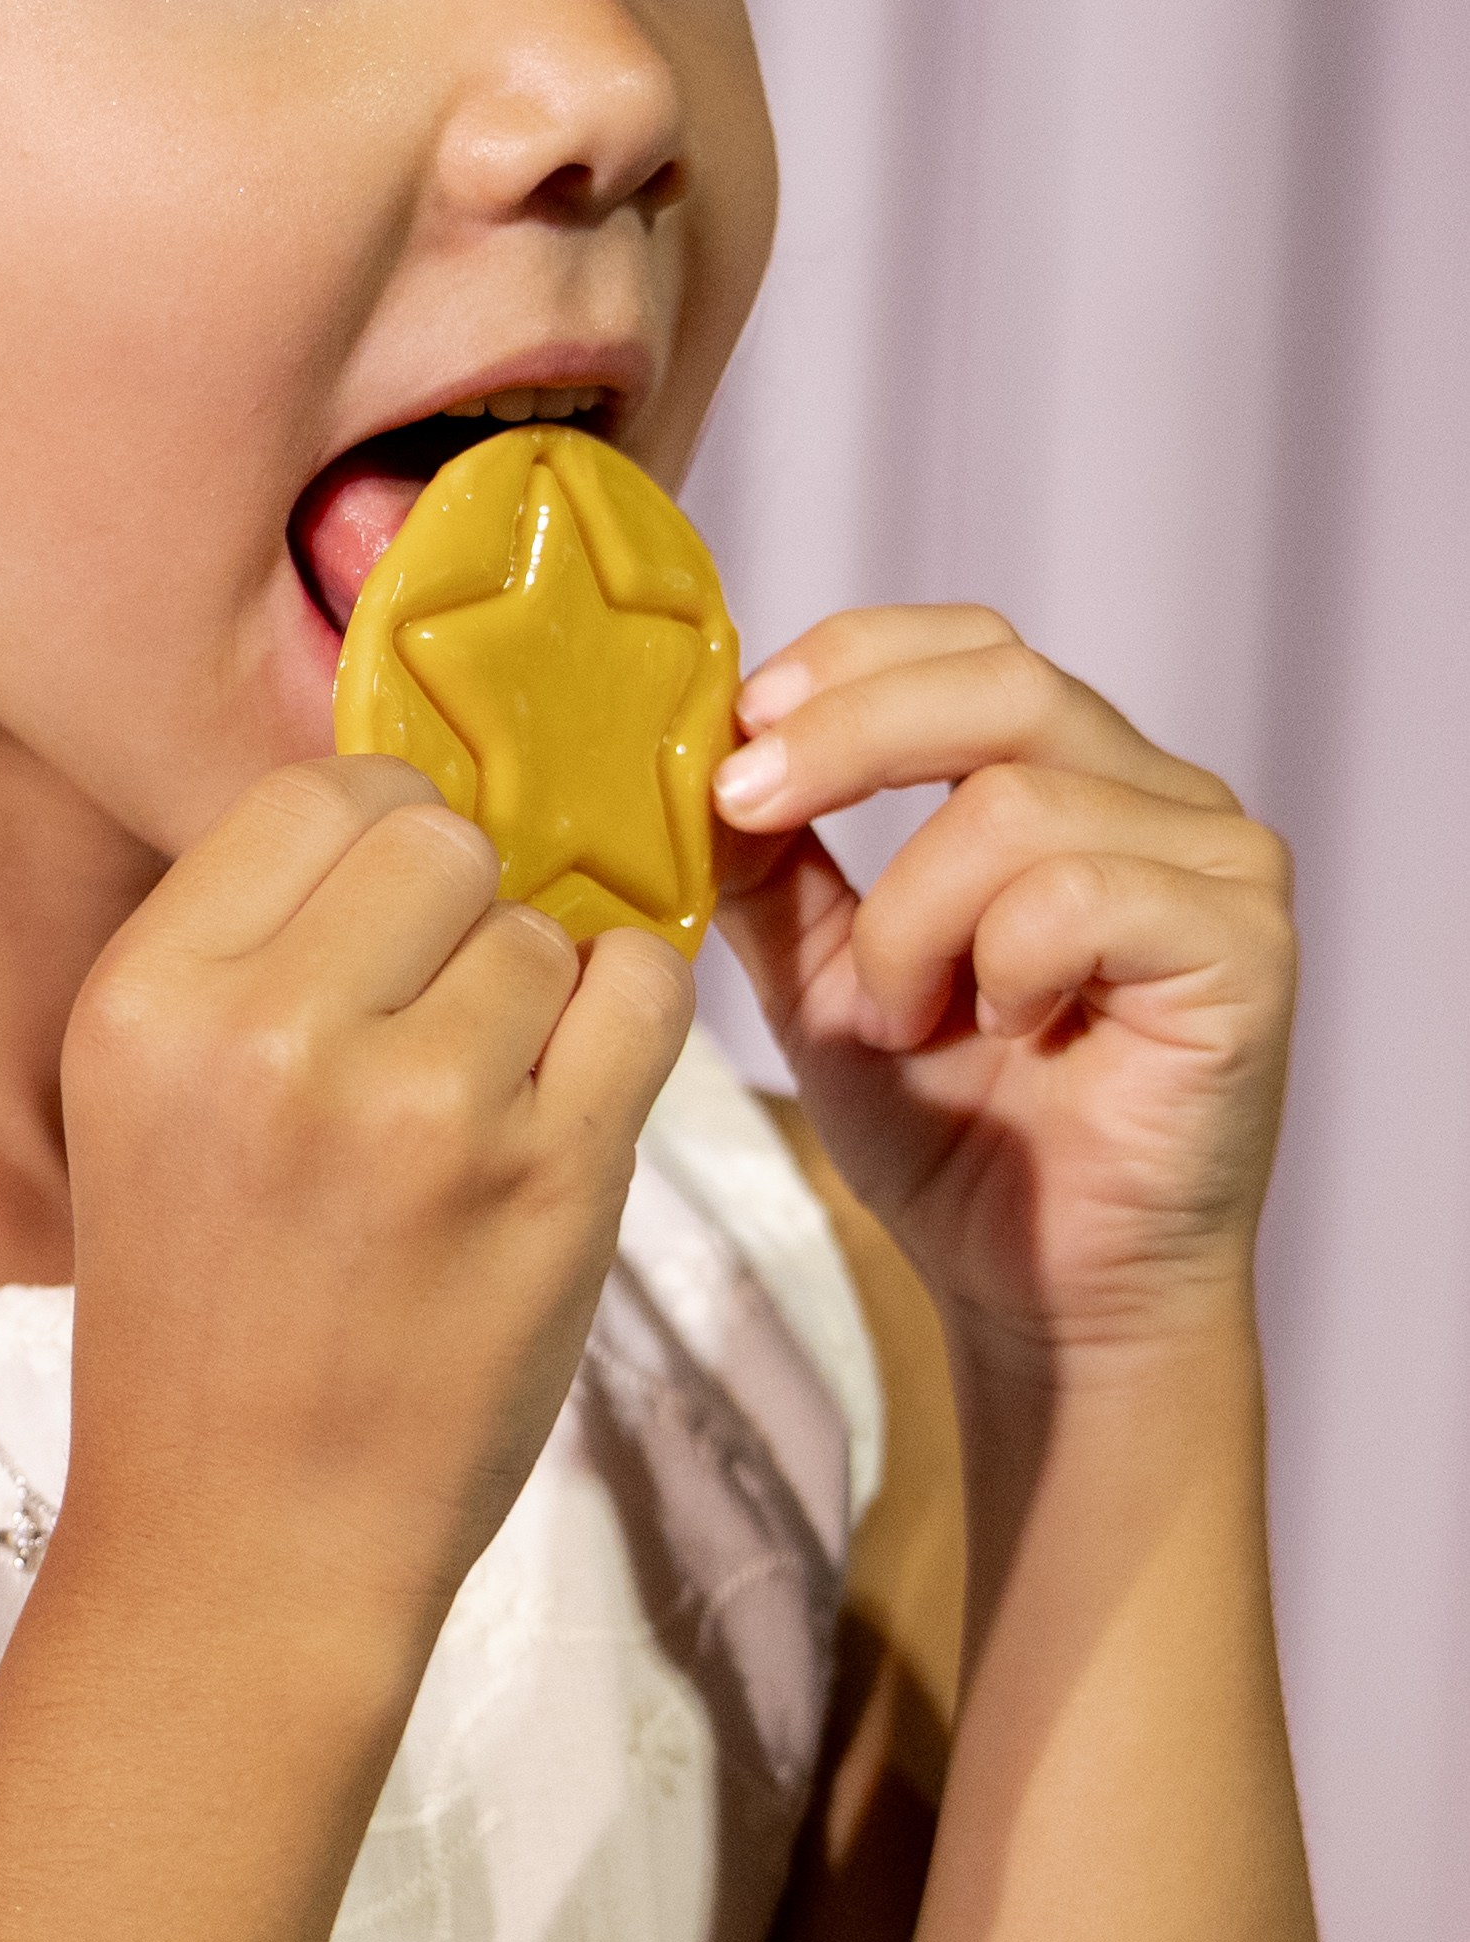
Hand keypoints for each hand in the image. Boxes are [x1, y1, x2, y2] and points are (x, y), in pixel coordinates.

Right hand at [58, 758, 692, 1634]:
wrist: (247, 1540)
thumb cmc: (203, 1310)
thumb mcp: (146, 1100)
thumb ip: (251, 947)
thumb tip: (411, 804)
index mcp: (147, 999)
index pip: (315, 792)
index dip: (370, 840)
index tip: (378, 923)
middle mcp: (271, 1036)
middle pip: (436, 838)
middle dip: (453, 910)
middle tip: (428, 1019)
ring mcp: (422, 1110)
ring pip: (541, 929)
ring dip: (531, 996)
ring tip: (471, 1106)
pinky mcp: (551, 1182)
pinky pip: (643, 996)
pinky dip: (624, 1022)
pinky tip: (565, 1092)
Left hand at [709, 608, 1294, 1366]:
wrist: (1039, 1296)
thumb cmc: (954, 1141)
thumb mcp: (824, 978)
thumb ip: (776, 865)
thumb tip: (698, 755)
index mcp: (1071, 778)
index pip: (970, 645)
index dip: (849, 660)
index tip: (738, 725)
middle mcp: (1161, 799)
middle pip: (1001, 679)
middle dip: (846, 735)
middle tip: (743, 802)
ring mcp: (1218, 866)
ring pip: (1016, 802)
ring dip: (910, 919)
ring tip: (898, 1019)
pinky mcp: (1244, 947)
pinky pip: (1081, 892)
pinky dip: (1000, 961)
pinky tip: (1003, 1029)